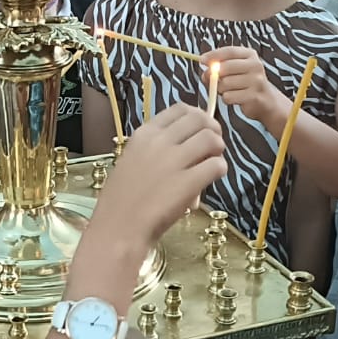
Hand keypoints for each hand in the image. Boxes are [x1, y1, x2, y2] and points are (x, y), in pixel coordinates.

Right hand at [90, 104, 227, 252]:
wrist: (118, 229)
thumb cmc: (121, 201)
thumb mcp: (131, 161)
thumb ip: (155, 149)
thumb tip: (186, 146)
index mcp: (144, 135)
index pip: (180, 109)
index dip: (197, 117)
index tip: (200, 130)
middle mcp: (159, 142)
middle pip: (200, 119)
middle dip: (213, 130)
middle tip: (212, 146)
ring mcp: (174, 162)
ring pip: (212, 139)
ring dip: (218, 150)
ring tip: (211, 164)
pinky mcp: (188, 183)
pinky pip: (217, 166)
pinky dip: (220, 170)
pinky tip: (211, 179)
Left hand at [205, 46, 285, 125]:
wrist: (266, 100)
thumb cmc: (246, 83)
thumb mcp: (235, 70)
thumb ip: (219, 68)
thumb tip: (205, 73)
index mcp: (250, 55)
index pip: (229, 51)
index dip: (213, 55)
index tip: (202, 59)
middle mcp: (255, 66)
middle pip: (224, 67)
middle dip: (213, 75)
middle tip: (212, 80)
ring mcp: (256, 81)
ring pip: (224, 83)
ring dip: (221, 89)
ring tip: (229, 90)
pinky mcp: (254, 96)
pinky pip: (229, 97)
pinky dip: (227, 99)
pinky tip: (235, 98)